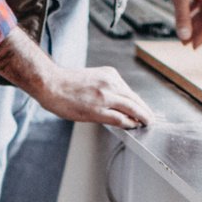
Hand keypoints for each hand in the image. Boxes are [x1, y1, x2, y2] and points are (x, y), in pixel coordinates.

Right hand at [0, 31, 152, 128]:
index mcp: (109, 74)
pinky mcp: (99, 109)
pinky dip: (130, 123)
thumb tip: (116, 103)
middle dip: (145, 111)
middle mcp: (111, 83)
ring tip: (147, 124)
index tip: (144, 109)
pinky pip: (120, 118)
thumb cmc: (65, 83)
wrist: (50, 83)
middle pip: (135, 100)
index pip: (130, 91)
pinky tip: (134, 126)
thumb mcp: (91, 79)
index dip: (139, 103)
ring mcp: (106, 96)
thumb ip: (105, 88)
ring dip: (142, 118)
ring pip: (132, 108)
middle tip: (151, 119)